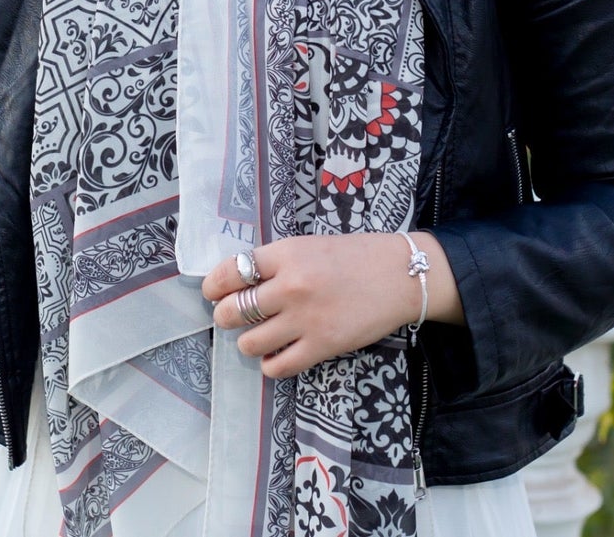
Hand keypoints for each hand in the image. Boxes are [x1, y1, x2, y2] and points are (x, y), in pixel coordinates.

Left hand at [201, 232, 464, 379]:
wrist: (399, 275)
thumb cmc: (355, 256)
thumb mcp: (309, 246)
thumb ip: (276, 263)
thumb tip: (239, 282)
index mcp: (286, 254)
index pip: (231, 271)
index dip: (214, 286)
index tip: (213, 293)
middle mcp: (290, 286)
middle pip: (232, 310)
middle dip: (225, 316)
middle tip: (233, 317)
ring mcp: (305, 318)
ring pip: (249, 342)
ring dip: (247, 342)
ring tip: (258, 336)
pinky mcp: (322, 346)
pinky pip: (277, 366)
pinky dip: (270, 364)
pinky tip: (276, 355)